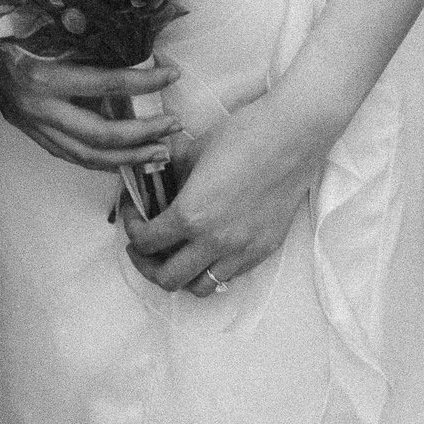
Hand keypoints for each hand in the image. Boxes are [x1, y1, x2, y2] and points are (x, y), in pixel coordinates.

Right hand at [0, 39, 181, 175]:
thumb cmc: (4, 21)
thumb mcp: (41, 19)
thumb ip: (81, 32)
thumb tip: (129, 38)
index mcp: (43, 78)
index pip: (107, 83)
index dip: (143, 81)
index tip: (172, 75)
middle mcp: (38, 109)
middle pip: (101, 135)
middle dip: (142, 135)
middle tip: (173, 128)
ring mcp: (31, 126)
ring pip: (86, 156)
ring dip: (126, 158)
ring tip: (157, 153)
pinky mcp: (28, 132)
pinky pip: (70, 155)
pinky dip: (99, 160)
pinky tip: (122, 159)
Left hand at [122, 85, 321, 294]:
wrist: (291, 136)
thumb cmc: (242, 135)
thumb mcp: (192, 151)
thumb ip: (167, 174)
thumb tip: (150, 182)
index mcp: (191, 214)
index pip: (146, 242)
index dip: (132, 229)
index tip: (134, 216)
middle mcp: (214, 241)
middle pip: (166, 278)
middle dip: (147, 263)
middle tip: (145, 244)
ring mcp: (241, 251)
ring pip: (198, 288)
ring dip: (180, 274)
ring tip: (175, 254)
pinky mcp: (262, 251)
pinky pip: (227, 277)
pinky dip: (210, 270)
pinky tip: (207, 249)